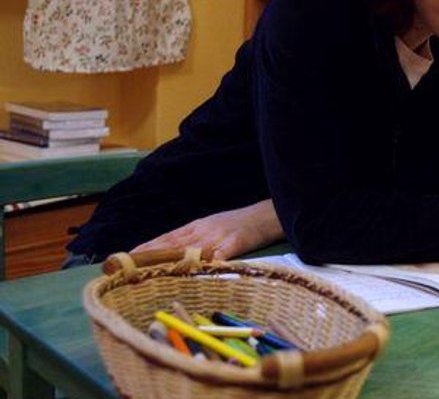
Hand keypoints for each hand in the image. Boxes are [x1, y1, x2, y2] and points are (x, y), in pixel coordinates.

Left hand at [130, 199, 283, 259]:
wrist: (267, 215)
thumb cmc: (239, 225)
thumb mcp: (213, 230)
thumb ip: (194, 242)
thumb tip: (171, 257)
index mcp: (195, 228)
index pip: (165, 239)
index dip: (144, 249)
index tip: (123, 258)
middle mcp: (201, 231)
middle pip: (170, 244)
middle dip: (147, 255)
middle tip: (125, 265)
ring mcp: (217, 236)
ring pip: (188, 249)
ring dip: (167, 260)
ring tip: (147, 271)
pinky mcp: (235, 242)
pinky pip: (219, 254)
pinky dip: (206, 262)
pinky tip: (195, 271)